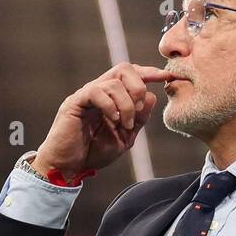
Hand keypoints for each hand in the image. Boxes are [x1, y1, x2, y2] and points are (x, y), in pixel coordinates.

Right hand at [32, 63, 174, 177]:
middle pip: (124, 68)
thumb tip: (153, 96)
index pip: (132, 74)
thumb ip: (140, 118)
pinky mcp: (75, 102)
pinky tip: (113, 119)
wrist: (68, 167)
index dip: (150, 72)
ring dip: (127, 104)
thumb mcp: (125, 136)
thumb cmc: (94, 151)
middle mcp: (99, 90)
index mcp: (112, 97)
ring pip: (113, 82)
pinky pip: (96, 91)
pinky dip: (110, 105)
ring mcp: (86, 95)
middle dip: (139, 86)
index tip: (166, 77)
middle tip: (139, 109)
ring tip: (124, 124)